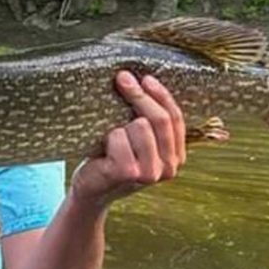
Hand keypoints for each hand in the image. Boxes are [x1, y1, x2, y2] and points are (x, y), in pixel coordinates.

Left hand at [71, 71, 185, 208]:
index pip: (176, 118)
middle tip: (122, 79)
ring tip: (111, 138)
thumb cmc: (113, 158)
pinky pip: (119, 136)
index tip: (144, 78)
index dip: (160, 95)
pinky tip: (102, 150)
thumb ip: (150, 121)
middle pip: (159, 119)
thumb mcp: (137, 140)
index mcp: (177, 157)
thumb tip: (145, 78)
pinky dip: (108, 136)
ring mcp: (149, 173)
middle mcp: (169, 168)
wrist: (91, 190)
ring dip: (120, 125)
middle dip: (139, 95)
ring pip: (139, 125)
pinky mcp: (128, 173)